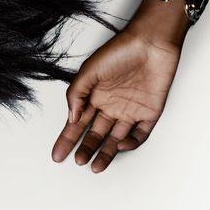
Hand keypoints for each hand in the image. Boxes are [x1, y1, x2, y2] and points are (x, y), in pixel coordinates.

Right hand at [50, 27, 180, 172]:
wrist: (151, 43)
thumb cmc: (119, 51)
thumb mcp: (88, 71)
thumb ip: (76, 95)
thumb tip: (71, 118)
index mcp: (93, 96)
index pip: (77, 123)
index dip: (66, 139)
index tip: (57, 154)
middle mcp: (110, 106)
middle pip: (95, 134)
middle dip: (85, 148)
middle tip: (78, 161)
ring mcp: (129, 110)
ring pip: (115, 138)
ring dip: (106, 153)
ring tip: (96, 165)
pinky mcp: (149, 112)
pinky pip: (140, 133)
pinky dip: (131, 142)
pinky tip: (120, 145)